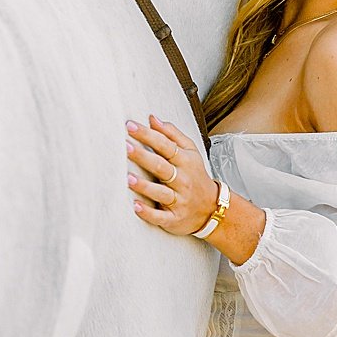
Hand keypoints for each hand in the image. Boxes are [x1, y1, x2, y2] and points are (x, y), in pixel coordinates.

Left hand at [126, 115, 219, 236]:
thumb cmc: (195, 176)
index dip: (148, 135)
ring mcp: (179, 200)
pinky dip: (149, 213)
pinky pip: (161, 216)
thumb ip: (171, 134)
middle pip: (161, 166)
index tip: (130, 126)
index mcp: (185, 161)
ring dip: (145, 186)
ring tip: (129, 178)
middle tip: (125, 146)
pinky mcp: (174, 218)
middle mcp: (182, 180)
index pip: (165, 145)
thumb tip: (152, 118)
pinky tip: (136, 207)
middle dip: (143, 156)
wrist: (212, 208)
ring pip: (161, 192)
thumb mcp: (190, 152)